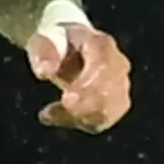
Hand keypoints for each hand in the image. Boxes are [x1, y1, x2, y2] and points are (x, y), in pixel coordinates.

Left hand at [30, 17, 131, 132]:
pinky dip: (78, 122)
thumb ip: (43, 53)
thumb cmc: (57, 44)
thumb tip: (44, 71)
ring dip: (76, 117)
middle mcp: (118, 64)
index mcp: (101, 44)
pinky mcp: (116, 105)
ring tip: (49, 113)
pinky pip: (101, 121)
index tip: (66, 100)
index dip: (87, 85)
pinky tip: (57, 116)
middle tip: (51, 113)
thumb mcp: (44, 41)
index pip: (103, 66)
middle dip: (83, 107)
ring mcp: (120, 86)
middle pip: (111, 92)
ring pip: (108, 111)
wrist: (69, 49)